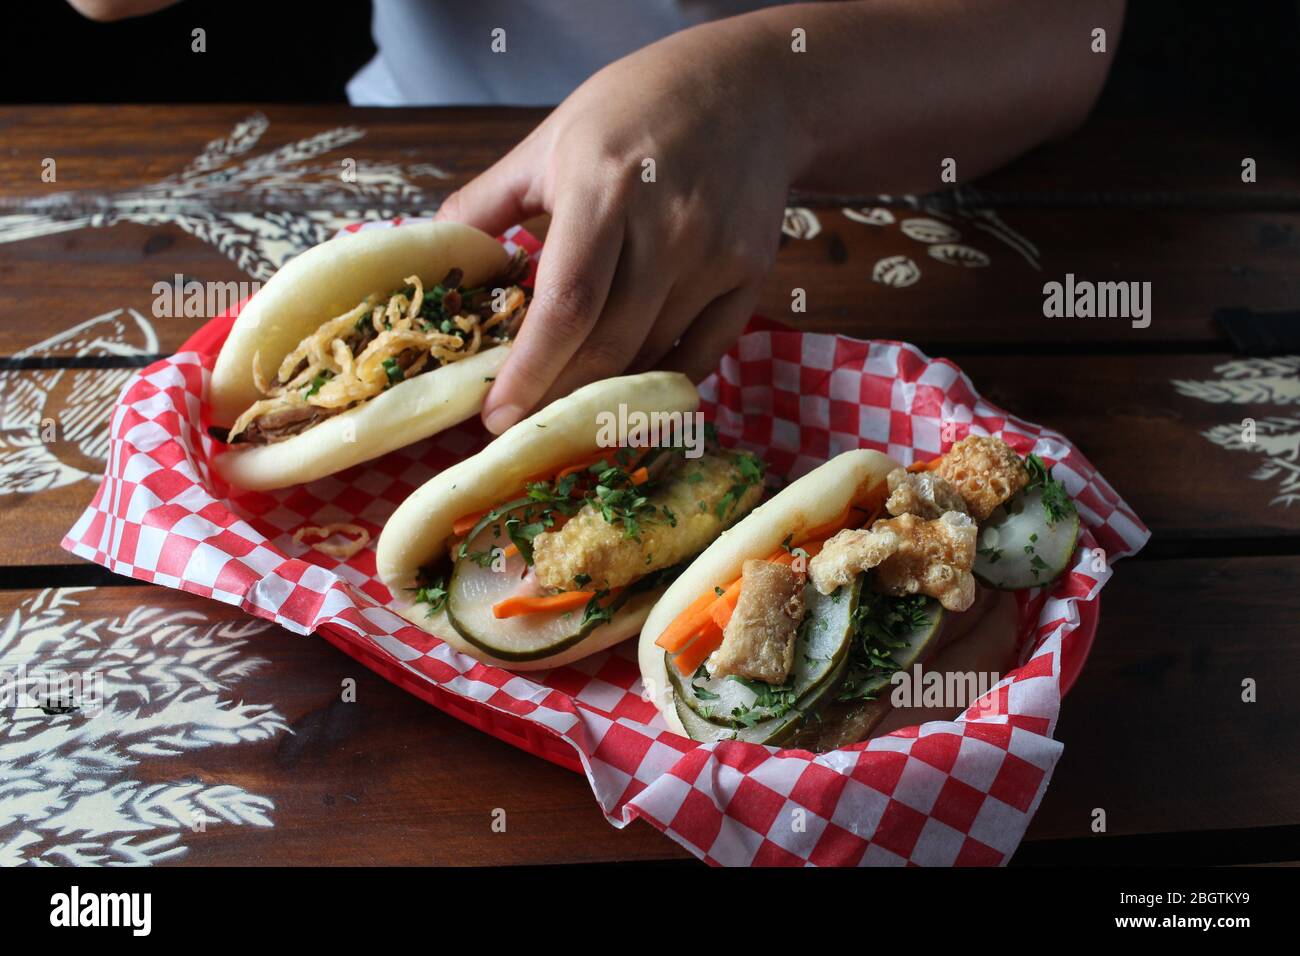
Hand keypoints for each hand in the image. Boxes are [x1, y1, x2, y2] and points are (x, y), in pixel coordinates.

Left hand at [437, 18, 801, 433]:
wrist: (749, 89)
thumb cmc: (636, 108)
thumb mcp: (551, 138)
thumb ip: (489, 200)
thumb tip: (443, 256)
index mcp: (602, 188)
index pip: (565, 303)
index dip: (529, 370)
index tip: (494, 415)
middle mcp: (666, 227)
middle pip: (609, 343)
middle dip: (558, 395)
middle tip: (522, 420)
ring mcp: (715, 254)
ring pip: (652, 354)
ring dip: (605, 388)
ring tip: (567, 399)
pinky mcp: (750, 273)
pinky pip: (702, 352)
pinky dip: (661, 377)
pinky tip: (629, 383)